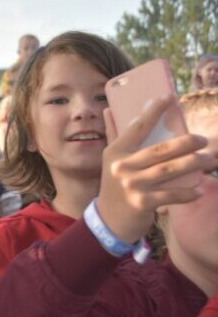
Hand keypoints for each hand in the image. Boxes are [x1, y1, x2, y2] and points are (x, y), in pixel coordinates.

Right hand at [96, 95, 211, 242]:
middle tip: (203, 140)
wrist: (109, 219)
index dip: (154, 111)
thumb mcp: (111, 160)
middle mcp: (122, 166)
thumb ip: (114, 135)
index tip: (170, 97)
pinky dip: (187, 192)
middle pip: (160, 150)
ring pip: (169, 170)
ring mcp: (132, 185)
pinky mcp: (142, 203)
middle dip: (186, 143)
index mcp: (116, 152)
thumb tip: (108, 109)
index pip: (137, 127)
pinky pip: (171, 195)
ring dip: (193, 164)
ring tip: (209, 159)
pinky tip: (200, 189)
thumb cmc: (115, 185)